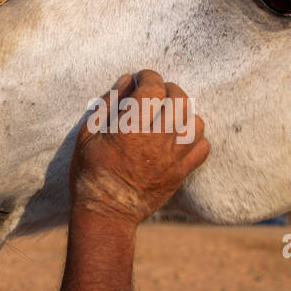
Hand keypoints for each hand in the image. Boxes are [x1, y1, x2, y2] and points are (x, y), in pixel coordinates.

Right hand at [70, 70, 209, 226]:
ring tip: (170, 116)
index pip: (153, 87)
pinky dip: (196, 138)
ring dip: (184, 113)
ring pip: (195, 122)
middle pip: (179, 100)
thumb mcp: (88, 135)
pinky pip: (202, 148)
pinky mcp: (180, 174)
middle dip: (169, 89)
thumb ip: (108, 104)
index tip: (142, 78)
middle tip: (157, 93)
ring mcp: (171, 158)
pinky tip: (179, 138)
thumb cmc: (90, 173)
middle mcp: (155, 140)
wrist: (106, 213)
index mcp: (130, 128)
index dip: (149, 76)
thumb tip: (127, 80)